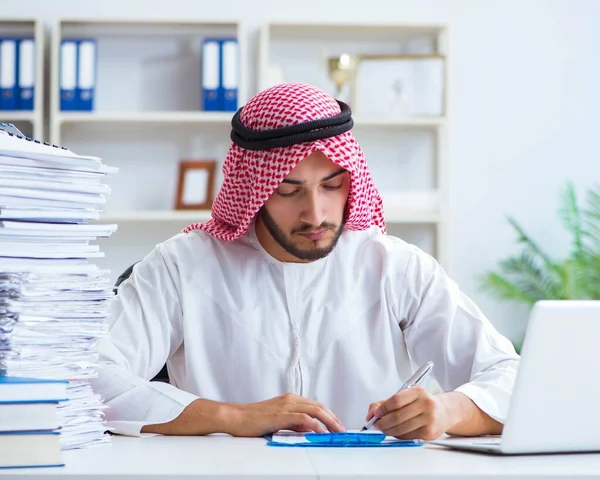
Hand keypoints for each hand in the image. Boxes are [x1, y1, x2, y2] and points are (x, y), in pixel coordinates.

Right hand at [225, 393, 345, 436]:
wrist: (236, 417)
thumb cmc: (253, 419)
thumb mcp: (278, 419)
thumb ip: (293, 422)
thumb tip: (308, 429)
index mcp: (290, 399)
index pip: (316, 405)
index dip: (329, 415)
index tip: (337, 424)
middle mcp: (290, 400)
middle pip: (319, 406)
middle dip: (334, 418)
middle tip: (342, 429)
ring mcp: (286, 406)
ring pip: (315, 410)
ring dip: (329, 421)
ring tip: (337, 431)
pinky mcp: (281, 414)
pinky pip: (303, 418)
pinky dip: (315, 425)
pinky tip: (321, 432)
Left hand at [365, 386, 450, 440]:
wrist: (444, 412)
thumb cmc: (422, 403)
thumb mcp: (406, 396)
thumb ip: (386, 402)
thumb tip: (371, 412)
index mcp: (418, 392)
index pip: (396, 400)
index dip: (383, 408)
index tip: (375, 414)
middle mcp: (426, 404)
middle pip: (398, 416)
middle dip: (383, 422)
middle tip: (376, 424)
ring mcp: (429, 419)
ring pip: (402, 428)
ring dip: (388, 430)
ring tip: (383, 428)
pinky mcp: (430, 433)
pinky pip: (408, 436)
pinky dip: (398, 435)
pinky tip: (395, 431)